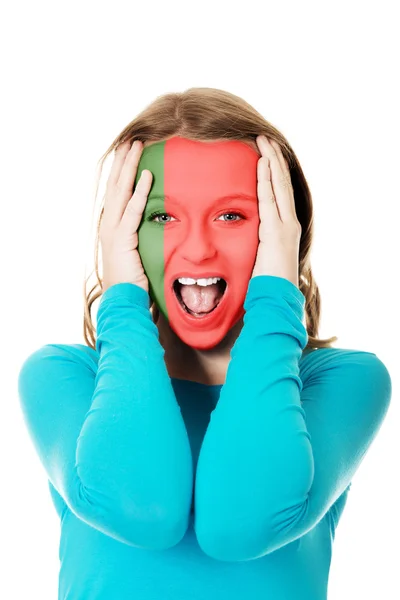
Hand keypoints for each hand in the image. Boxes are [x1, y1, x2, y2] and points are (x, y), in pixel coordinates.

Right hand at [100, 140, 152, 292]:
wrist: (124, 301)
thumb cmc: (134, 282)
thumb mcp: (138, 253)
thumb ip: (144, 236)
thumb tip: (161, 224)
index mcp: (112, 227)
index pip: (117, 193)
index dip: (122, 172)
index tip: (129, 153)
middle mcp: (108, 225)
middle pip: (116, 186)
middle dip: (123, 162)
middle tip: (131, 140)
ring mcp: (113, 231)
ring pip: (121, 192)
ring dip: (129, 167)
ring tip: (136, 146)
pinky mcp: (122, 239)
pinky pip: (133, 210)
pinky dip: (140, 192)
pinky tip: (147, 175)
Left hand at [251, 135, 300, 287]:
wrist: (276, 299)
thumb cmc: (266, 283)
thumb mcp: (260, 257)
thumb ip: (256, 243)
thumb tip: (244, 237)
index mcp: (283, 228)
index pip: (279, 193)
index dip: (272, 172)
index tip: (264, 154)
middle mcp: (288, 223)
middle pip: (281, 183)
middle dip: (273, 159)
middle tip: (264, 137)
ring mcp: (286, 225)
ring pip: (279, 186)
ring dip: (271, 162)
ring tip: (264, 141)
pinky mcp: (278, 231)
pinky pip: (270, 199)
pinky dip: (267, 180)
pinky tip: (263, 162)